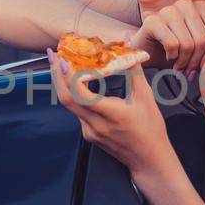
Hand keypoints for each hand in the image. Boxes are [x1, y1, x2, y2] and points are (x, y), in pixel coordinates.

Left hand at [48, 50, 175, 174]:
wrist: (148, 160)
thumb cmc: (150, 130)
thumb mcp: (146, 98)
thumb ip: (134, 70)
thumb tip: (129, 45)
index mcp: (111, 114)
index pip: (80, 95)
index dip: (69, 76)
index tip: (64, 58)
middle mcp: (95, 125)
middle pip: (66, 98)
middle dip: (56, 74)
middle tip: (54, 54)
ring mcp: (89, 131)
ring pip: (69, 104)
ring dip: (64, 82)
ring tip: (63, 62)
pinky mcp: (88, 134)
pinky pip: (77, 110)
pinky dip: (75, 93)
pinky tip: (77, 80)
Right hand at [129, 0, 204, 72]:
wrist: (147, 51)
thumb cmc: (177, 49)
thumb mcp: (200, 44)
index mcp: (201, 6)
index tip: (203, 64)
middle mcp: (186, 4)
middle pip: (203, 40)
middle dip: (196, 60)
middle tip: (188, 69)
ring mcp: (168, 10)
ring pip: (188, 43)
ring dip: (183, 61)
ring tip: (178, 64)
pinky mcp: (153, 20)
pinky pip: (172, 44)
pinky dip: (171, 57)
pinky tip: (167, 56)